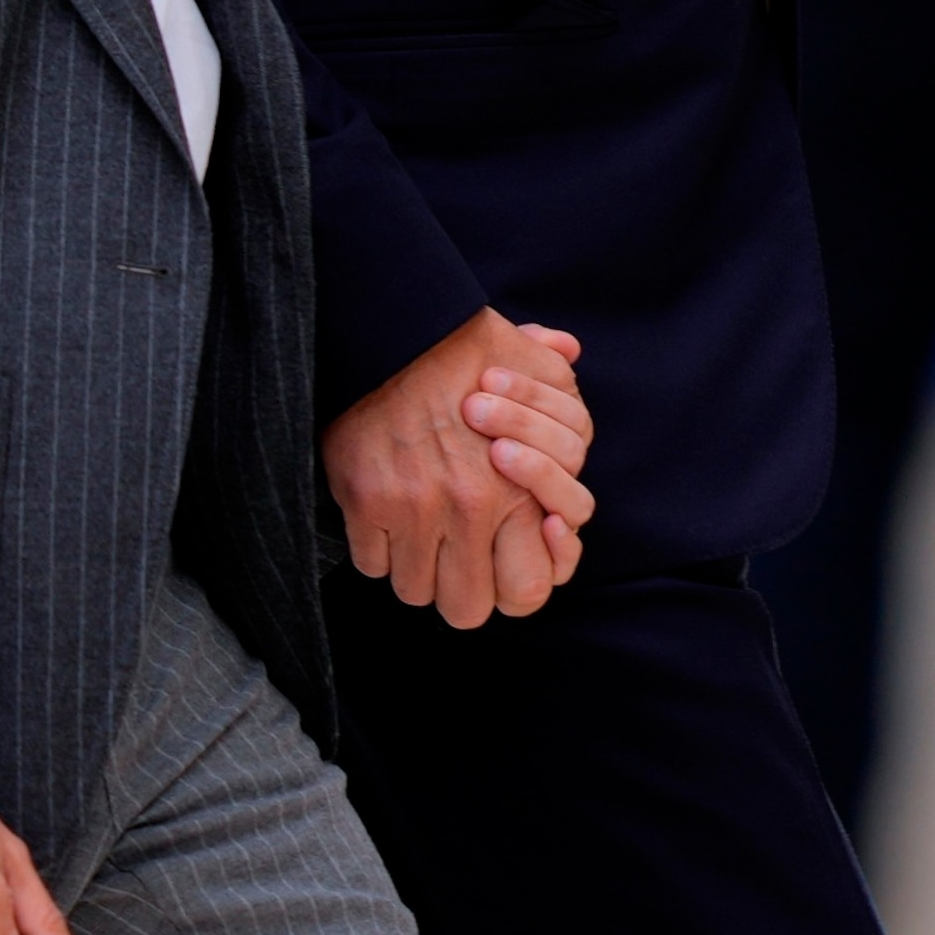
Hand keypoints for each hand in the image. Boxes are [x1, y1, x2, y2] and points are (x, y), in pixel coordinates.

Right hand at [321, 308, 593, 630]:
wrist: (394, 325)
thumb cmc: (466, 347)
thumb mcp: (534, 365)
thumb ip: (560, 394)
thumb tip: (570, 350)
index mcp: (517, 494)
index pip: (527, 591)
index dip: (511, 590)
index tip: (497, 566)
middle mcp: (469, 510)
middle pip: (467, 608)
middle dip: (459, 590)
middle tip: (451, 559)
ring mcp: (413, 510)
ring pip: (414, 590)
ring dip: (414, 567)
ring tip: (413, 532)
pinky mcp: (364, 501)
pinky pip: (370, 562)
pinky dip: (375, 546)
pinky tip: (380, 515)